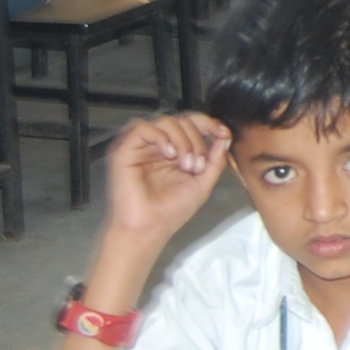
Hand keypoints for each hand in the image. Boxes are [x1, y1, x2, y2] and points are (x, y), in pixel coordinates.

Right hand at [104, 114, 233, 241]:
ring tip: (186, 164)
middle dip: (197, 139)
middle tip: (197, 165)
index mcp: (175, 151)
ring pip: (165, 121)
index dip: (209, 123)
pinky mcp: (125, 150)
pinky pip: (142, 127)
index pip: (192, 124)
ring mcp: (142, 147)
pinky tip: (168, 155)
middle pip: (181, 120)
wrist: (150, 229)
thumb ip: (216, 159)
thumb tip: (225, 136)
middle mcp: (159, 146)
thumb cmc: (171, 211)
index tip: (223, 133)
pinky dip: (161, 137)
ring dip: (182, 139)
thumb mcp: (203, 183)